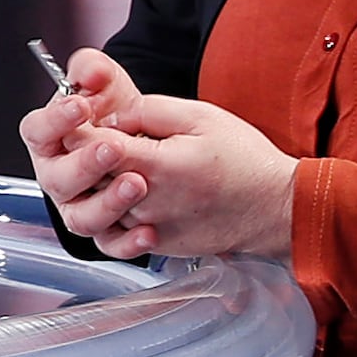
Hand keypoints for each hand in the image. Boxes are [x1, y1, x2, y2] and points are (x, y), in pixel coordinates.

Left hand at [20, 48, 298, 261]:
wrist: (276, 208)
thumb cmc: (244, 159)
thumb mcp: (199, 117)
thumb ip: (148, 111)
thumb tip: (110, 118)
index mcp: (154, 165)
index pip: (91, 146)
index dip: (80, 129)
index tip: (82, 118)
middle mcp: (145, 202)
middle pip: (89, 179)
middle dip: (85, 158)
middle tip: (93, 140)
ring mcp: (149, 228)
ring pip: (99, 207)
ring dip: (99, 186)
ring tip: (116, 166)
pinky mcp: (157, 245)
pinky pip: (117, 233)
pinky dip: (115, 213)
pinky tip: (131, 193)